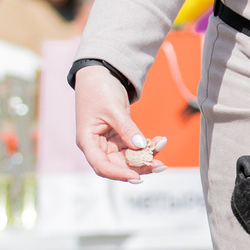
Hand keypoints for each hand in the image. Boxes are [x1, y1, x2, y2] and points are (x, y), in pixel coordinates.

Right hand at [74, 66, 158, 182]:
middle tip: (159, 164)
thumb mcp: (113, 109)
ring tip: (161, 146)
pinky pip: (134, 147)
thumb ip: (127, 129)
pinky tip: (159, 141)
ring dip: (146, 155)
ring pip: (128, 158)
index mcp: (87, 141)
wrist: (101, 73)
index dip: (118, 174)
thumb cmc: (99, 88)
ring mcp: (108, 142)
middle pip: (118, 165)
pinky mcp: (119, 136)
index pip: (101, 165)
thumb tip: (141, 146)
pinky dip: (146, 146)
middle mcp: (97, 145)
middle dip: (139, 166)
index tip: (136, 176)